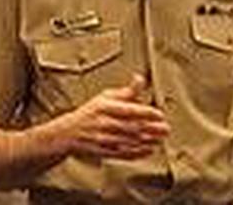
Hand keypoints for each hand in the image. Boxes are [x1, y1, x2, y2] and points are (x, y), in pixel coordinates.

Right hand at [54, 74, 169, 159]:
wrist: (67, 133)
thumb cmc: (90, 112)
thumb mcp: (106, 96)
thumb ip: (126, 91)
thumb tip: (140, 79)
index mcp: (105, 108)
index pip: (129, 110)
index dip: (146, 113)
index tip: (159, 114)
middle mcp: (104, 124)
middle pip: (132, 127)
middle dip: (151, 129)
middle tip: (165, 129)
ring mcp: (103, 139)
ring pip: (129, 141)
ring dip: (147, 141)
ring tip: (161, 139)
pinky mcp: (103, 152)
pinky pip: (123, 154)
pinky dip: (138, 153)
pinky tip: (149, 150)